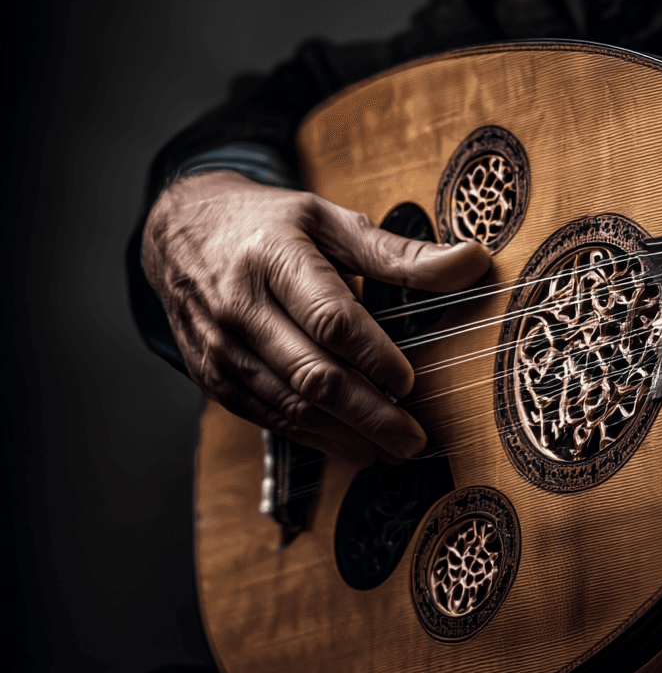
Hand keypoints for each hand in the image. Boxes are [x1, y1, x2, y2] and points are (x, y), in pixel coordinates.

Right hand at [142, 170, 490, 462]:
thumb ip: (400, 252)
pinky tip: (352, 447)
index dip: (373, 355)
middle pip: (311, 374)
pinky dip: (314, 438)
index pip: (329, 318)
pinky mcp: (213, 377)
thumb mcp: (330, 221)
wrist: (179, 232)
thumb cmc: (268, 225)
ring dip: (345, 436)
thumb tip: (472, 261)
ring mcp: (221, 347)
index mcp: (274, 259)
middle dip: (368, 414)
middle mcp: (240, 307)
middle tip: (413, 439)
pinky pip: (268, 417)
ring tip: (392, 451)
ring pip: (289, 406)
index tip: (410, 381)